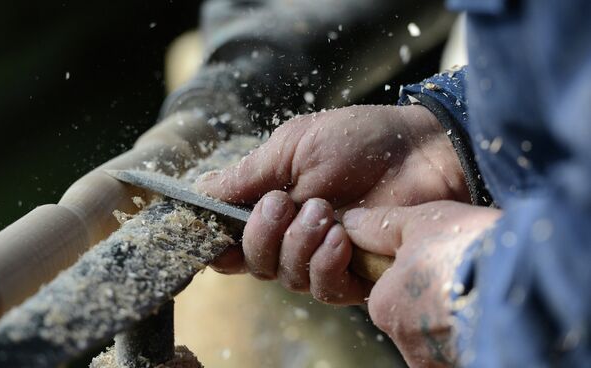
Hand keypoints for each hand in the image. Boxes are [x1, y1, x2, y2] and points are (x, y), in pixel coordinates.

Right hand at [196, 105, 468, 274]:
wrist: (423, 150)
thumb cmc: (360, 139)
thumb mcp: (293, 145)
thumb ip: (247, 174)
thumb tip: (199, 190)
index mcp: (273, 204)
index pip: (230, 236)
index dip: (216, 238)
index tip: (214, 228)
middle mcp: (292, 235)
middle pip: (251, 262)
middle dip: (261, 234)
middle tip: (285, 202)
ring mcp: (323, 256)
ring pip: (284, 276)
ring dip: (296, 244)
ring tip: (324, 211)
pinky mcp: (356, 273)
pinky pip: (323, 289)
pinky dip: (324, 265)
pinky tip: (340, 238)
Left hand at [343, 201, 500, 366]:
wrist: (528, 286)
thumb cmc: (468, 249)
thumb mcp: (421, 223)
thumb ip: (382, 225)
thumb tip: (351, 222)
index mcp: (385, 306)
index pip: (391, 289)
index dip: (417, 269)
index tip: (442, 257)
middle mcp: (407, 343)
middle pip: (417, 313)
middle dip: (437, 293)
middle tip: (467, 270)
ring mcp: (439, 360)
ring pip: (443, 331)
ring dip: (460, 311)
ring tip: (484, 287)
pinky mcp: (470, 366)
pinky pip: (465, 344)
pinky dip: (477, 327)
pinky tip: (493, 308)